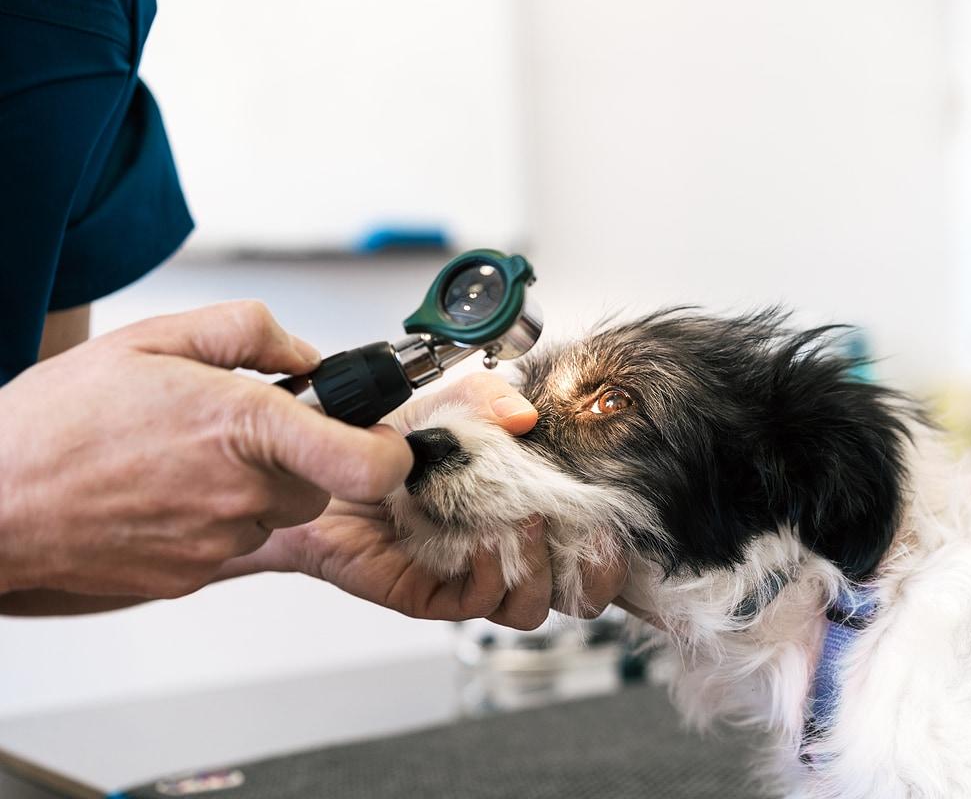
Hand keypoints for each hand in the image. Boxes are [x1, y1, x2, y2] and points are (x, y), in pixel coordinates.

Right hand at [0, 301, 410, 598]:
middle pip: (322, 484)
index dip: (389, 452)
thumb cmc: (61, 420)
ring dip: (255, 486)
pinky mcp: (191, 575)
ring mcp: (216, 542)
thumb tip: (307, 355)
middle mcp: (240, 494)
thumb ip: (249, 332)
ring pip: (277, 513)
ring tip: (187, 457)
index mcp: (244, 428)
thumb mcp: (157, 338)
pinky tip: (165, 490)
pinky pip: (233, 541)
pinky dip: (216, 516)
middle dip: (302, 455)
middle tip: (240, 428)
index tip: (380, 437)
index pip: (367, 463)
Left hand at [218, 374, 628, 629]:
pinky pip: (477, 605)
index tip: (615, 525)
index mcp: (522, 507)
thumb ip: (489, 402)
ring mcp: (470, 575)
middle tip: (588, 539)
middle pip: (575, 591)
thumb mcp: (445, 407)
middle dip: (595, 573)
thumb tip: (524, 414)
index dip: (611, 549)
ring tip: (523, 526)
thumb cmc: (382, 442)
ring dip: (538, 569)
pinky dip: (487, 576)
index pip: (586, 546)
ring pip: (530, 607)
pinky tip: (480, 543)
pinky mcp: (430, 595)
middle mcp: (503, 549)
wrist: (316, 464)